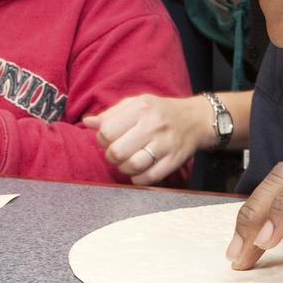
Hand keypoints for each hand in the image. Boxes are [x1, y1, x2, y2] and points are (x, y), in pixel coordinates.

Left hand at [84, 94, 214, 185]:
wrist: (195, 120)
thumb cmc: (159, 112)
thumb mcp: (136, 104)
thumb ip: (111, 114)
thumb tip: (88, 123)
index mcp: (141, 108)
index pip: (107, 131)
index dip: (102, 139)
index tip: (109, 139)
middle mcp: (154, 125)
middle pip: (117, 151)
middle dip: (111, 156)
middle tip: (117, 153)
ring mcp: (166, 144)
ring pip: (133, 166)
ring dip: (124, 168)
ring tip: (127, 162)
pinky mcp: (174, 160)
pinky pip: (149, 178)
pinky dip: (138, 178)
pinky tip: (139, 171)